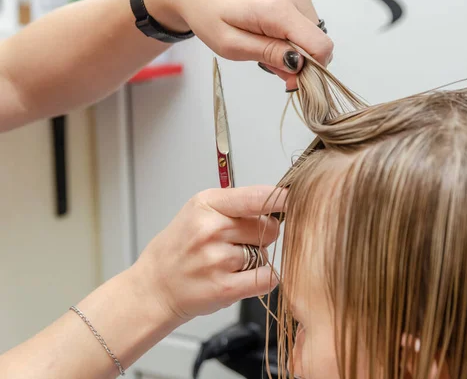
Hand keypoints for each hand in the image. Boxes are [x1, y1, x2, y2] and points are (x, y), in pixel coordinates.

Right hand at [131, 185, 284, 322]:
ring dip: (255, 259)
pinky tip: (242, 278)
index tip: (296, 198)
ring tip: (227, 263)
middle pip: (269, 227)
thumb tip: (279, 201)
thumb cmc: (179, 248)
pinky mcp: (225, 287)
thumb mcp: (199, 212)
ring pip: (266, 254)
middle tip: (236, 244)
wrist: (154, 287)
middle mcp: (211, 229)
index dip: (281, 199)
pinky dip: (262, 279)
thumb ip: (236, 205)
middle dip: (261, 235)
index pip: (256, 197)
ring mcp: (217, 259)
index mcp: (206, 204)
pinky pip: (266, 278)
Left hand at [144, 0, 332, 90]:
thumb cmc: (210, 16)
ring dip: (295, 50)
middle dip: (300, 61)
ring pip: (313, 35)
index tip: (290, 79)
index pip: (320, 46)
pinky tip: (272, 37)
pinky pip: (306, 25)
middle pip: (318, 42)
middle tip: (270, 64)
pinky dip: (293, 37)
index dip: (311, 69)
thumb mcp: (233, 46)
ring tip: (266, 48)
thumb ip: (269, 55)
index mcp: (278, 9)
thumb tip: (299, 65)